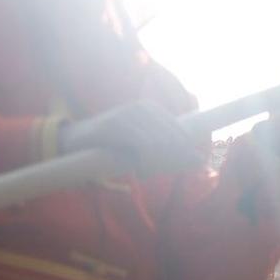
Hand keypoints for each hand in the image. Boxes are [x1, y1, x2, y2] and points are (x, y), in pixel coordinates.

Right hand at [59, 100, 203, 175]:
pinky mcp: (117, 124)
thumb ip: (169, 152)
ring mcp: (129, 113)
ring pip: (160, 144)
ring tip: (142, 171)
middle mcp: (143, 107)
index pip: (181, 133)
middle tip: (152, 172)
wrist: (76, 139)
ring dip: (155, 164)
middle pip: (173, 139)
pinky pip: (144, 145)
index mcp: (153, 108)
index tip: (170, 169)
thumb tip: (203, 162)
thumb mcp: (143, 145)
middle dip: (170, 161)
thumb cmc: (113, 145)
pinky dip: (145, 162)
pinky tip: (137, 170)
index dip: (182, 155)